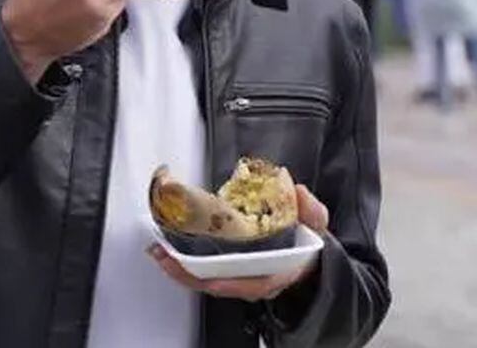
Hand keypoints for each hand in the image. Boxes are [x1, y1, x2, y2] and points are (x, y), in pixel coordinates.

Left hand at [149, 185, 329, 300]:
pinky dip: (184, 264)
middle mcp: (253, 281)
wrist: (306, 258)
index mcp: (275, 274)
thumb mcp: (317, 225)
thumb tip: (297, 192)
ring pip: (206, 281)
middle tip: (167, 256)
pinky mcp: (227, 272)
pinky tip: (168, 251)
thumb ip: (311, 210)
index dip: (232, 283)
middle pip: (217, 285)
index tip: (213, 281)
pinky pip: (203, 274)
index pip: (252, 285)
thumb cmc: (307, 244)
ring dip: (180, 268)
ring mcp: (238, 279)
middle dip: (190, 273)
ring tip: (159, 251)